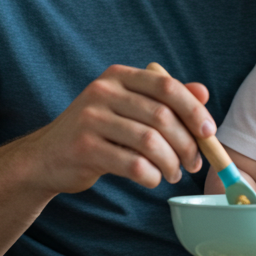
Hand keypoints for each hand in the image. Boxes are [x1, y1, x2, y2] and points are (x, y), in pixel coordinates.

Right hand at [18, 65, 212, 194]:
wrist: (47, 157)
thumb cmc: (96, 132)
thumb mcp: (128, 109)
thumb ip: (164, 99)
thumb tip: (203, 93)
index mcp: (117, 76)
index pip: (166, 86)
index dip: (193, 109)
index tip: (208, 132)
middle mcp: (102, 92)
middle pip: (161, 116)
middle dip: (186, 144)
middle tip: (194, 163)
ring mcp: (90, 119)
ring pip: (150, 142)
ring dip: (171, 163)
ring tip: (174, 173)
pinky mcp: (84, 148)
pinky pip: (133, 165)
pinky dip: (151, 176)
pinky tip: (153, 179)